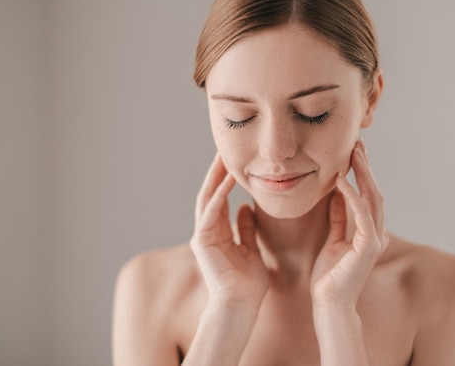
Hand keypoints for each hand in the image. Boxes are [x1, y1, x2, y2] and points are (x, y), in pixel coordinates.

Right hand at [190, 153, 268, 306]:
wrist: (241, 304)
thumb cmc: (249, 283)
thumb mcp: (251, 248)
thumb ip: (246, 229)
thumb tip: (245, 209)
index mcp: (218, 233)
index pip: (220, 199)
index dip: (226, 179)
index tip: (235, 161)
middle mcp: (207, 232)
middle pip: (211, 194)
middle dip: (217, 173)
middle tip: (224, 150)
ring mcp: (203, 236)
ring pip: (207, 198)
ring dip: (215, 178)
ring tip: (222, 157)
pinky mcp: (203, 241)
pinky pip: (210, 212)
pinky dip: (219, 195)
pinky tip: (228, 180)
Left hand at [310, 140, 388, 308]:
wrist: (329, 304)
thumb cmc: (329, 276)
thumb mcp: (332, 239)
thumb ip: (338, 218)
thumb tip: (336, 194)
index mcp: (369, 231)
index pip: (368, 195)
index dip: (362, 172)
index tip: (353, 151)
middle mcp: (376, 232)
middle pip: (374, 191)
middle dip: (365, 166)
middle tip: (357, 142)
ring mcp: (375, 239)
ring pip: (372, 198)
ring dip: (362, 174)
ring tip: (352, 153)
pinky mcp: (367, 247)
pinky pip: (361, 214)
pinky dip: (352, 194)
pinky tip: (341, 179)